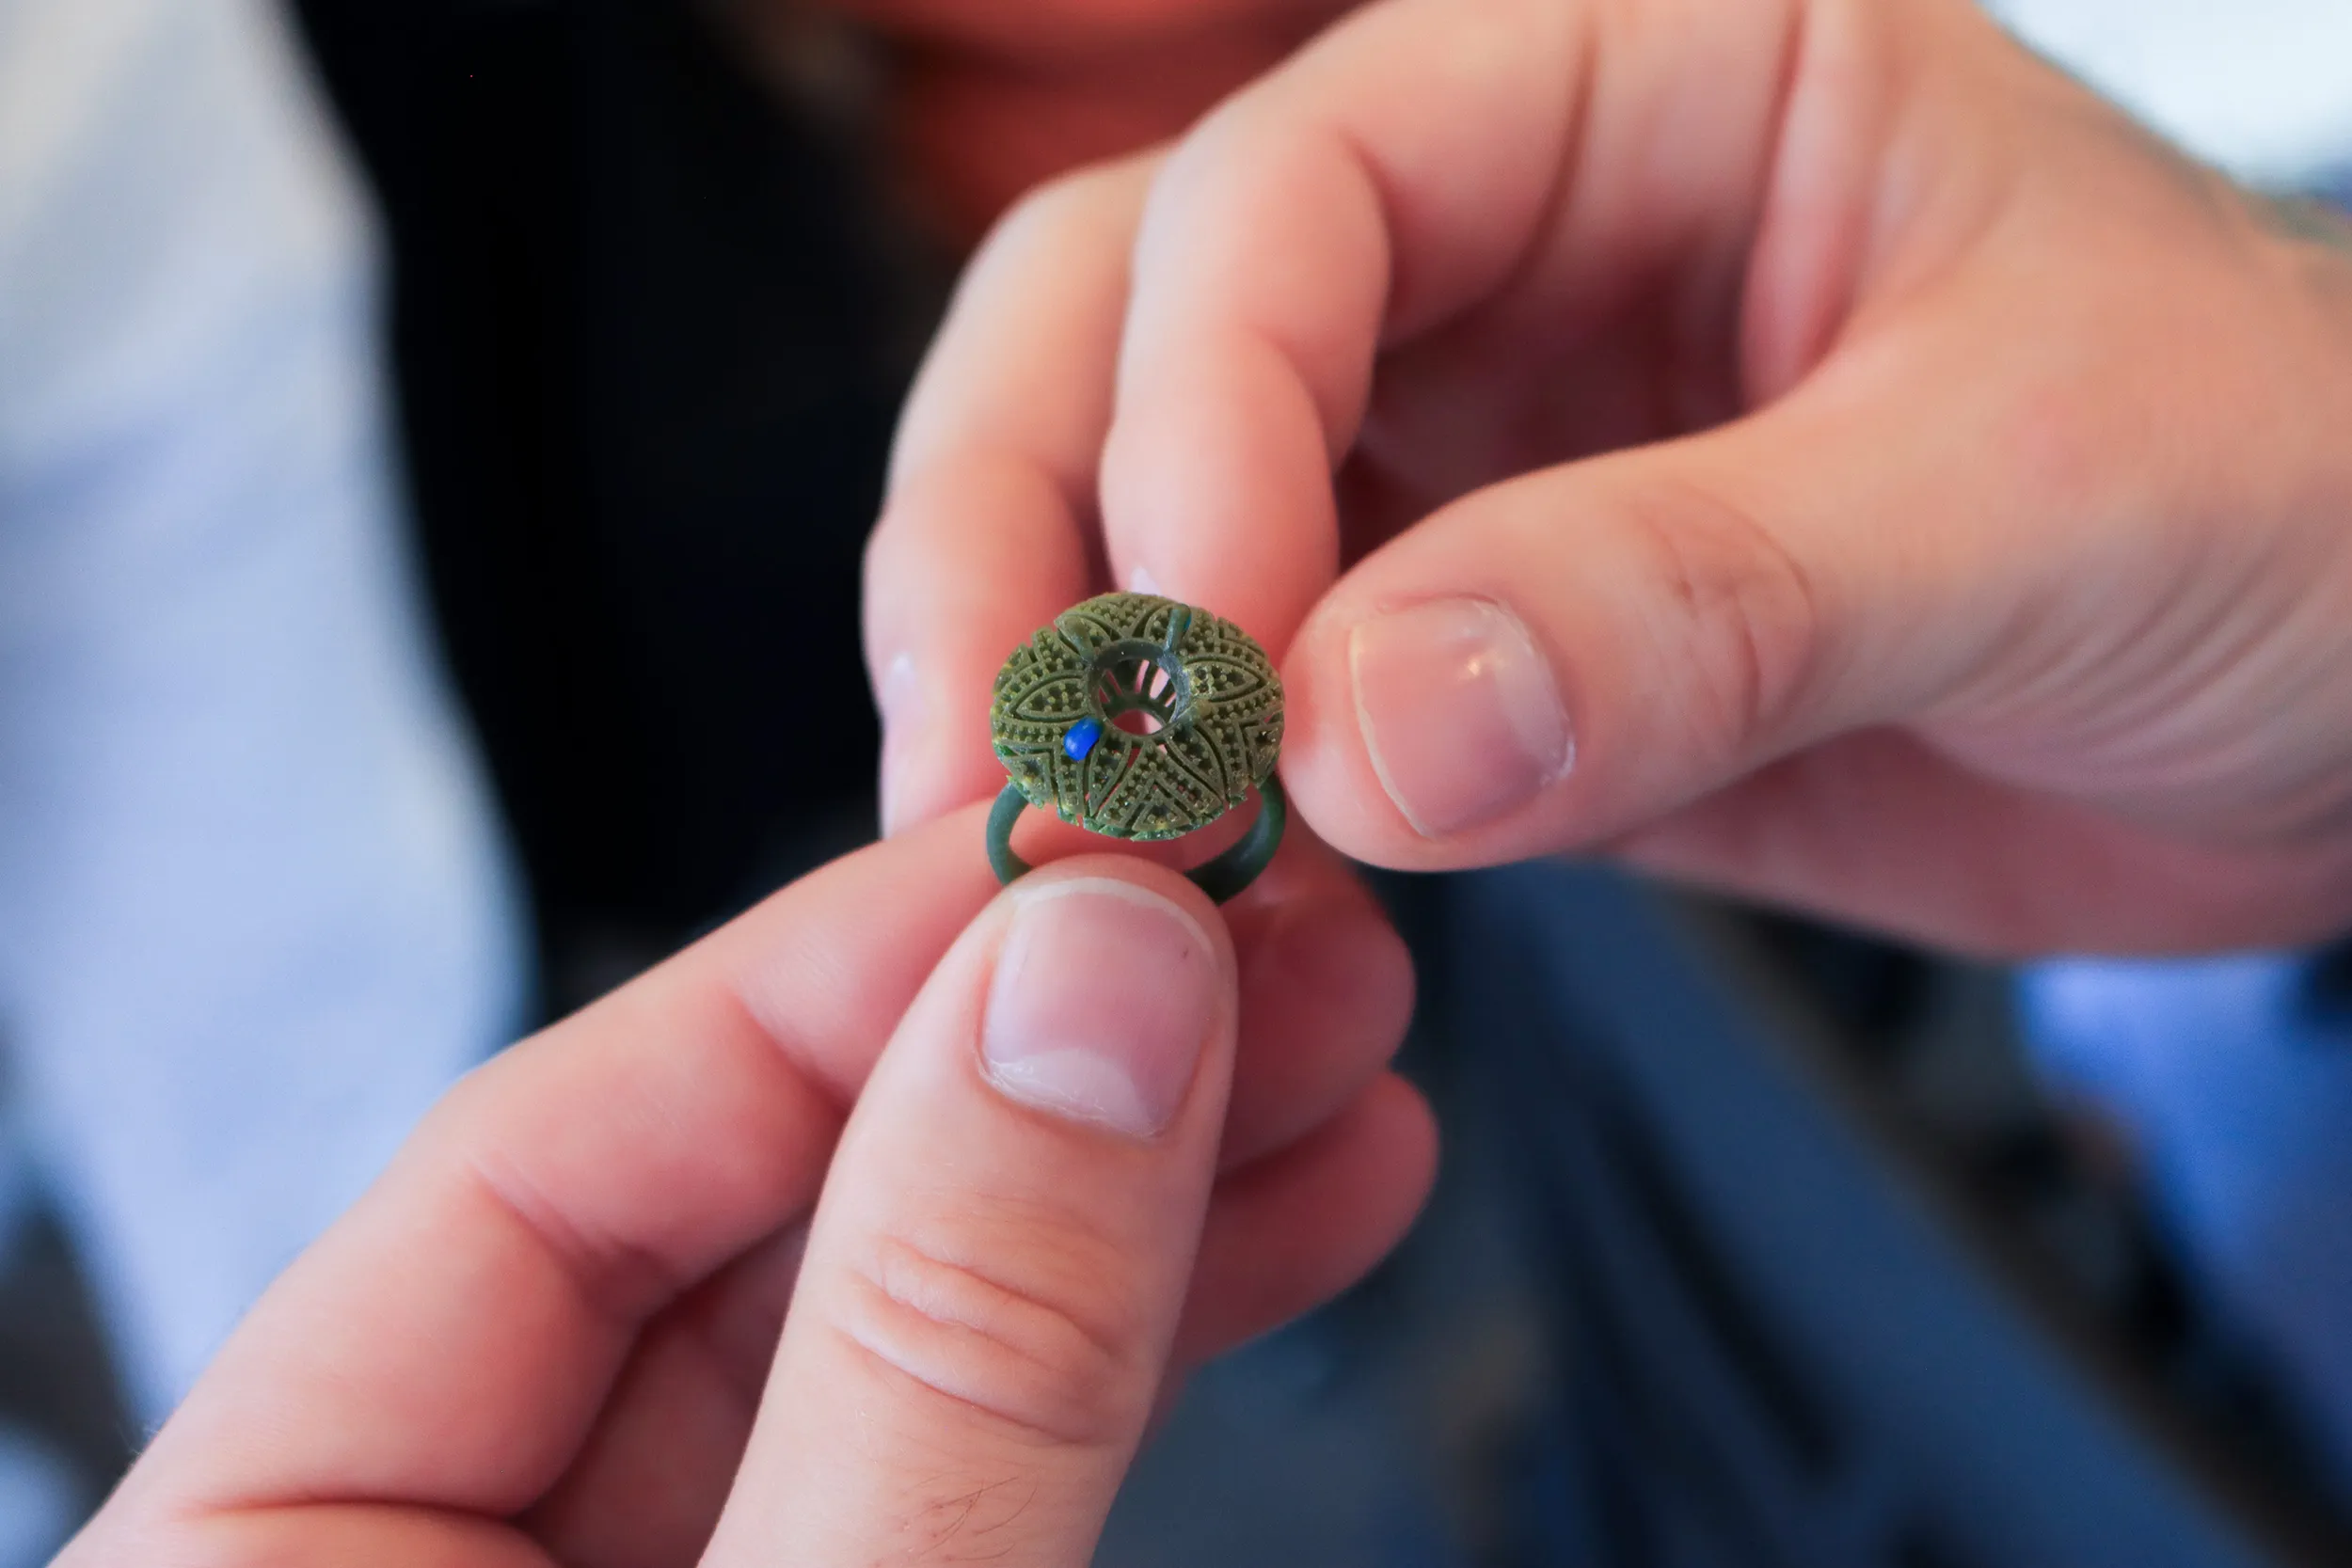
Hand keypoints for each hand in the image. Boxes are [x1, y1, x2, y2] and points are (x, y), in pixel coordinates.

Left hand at [61, 808, 1429, 1565]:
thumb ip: (931, 1362)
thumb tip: (1078, 997)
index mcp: (267, 1564)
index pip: (543, 1156)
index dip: (840, 979)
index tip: (1083, 861)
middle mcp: (435, 1564)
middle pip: (750, 1217)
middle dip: (1042, 1059)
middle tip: (1265, 916)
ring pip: (900, 1323)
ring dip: (1142, 1173)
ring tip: (1341, 1035)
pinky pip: (972, 1446)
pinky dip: (1142, 1335)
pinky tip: (1297, 1204)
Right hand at [866, 0, 2351, 955]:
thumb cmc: (2290, 504)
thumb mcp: (2040, 506)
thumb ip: (1702, 602)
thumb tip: (1359, 733)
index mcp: (1645, 79)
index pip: (1302, 180)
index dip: (1203, 399)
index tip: (1210, 650)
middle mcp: (1505, 244)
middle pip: (1120, 315)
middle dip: (1030, 533)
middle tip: (1020, 768)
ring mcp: (1461, 452)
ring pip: (1139, 516)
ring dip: (1072, 683)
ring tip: (1066, 866)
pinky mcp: (1457, 647)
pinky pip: (1259, 703)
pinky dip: (1197, 807)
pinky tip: (1196, 910)